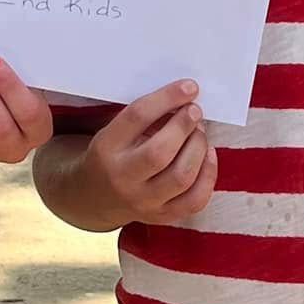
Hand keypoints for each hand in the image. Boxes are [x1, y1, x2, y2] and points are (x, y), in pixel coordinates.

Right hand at [80, 79, 217, 222]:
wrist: (94, 198)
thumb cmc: (112, 154)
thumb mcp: (114, 131)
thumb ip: (145, 117)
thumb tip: (185, 98)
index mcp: (106, 148)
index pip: (137, 117)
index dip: (167, 98)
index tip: (189, 87)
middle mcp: (122, 178)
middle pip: (159, 152)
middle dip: (184, 126)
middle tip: (195, 111)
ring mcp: (143, 202)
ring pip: (180, 177)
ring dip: (198, 148)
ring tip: (200, 132)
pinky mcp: (161, 216)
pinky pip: (194, 200)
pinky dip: (208, 175)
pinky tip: (207, 155)